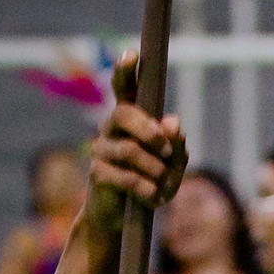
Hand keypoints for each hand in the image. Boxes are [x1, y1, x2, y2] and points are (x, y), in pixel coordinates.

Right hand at [85, 52, 186, 238]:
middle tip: (166, 149)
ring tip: (162, 183)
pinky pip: (126, 177)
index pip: (124, 89)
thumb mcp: (172, 167)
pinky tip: (152, 198)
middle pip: (124, 113)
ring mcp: (101, 149)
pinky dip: (146, 189)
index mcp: (130, 119)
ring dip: (155, 170)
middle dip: (149, 130)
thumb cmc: (150, 184)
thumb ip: (176, 146)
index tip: (131, 54)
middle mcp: (111, 128)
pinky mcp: (97, 174)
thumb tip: (173, 123)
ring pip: (130, 150)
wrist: (124, 219)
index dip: (126, 71)